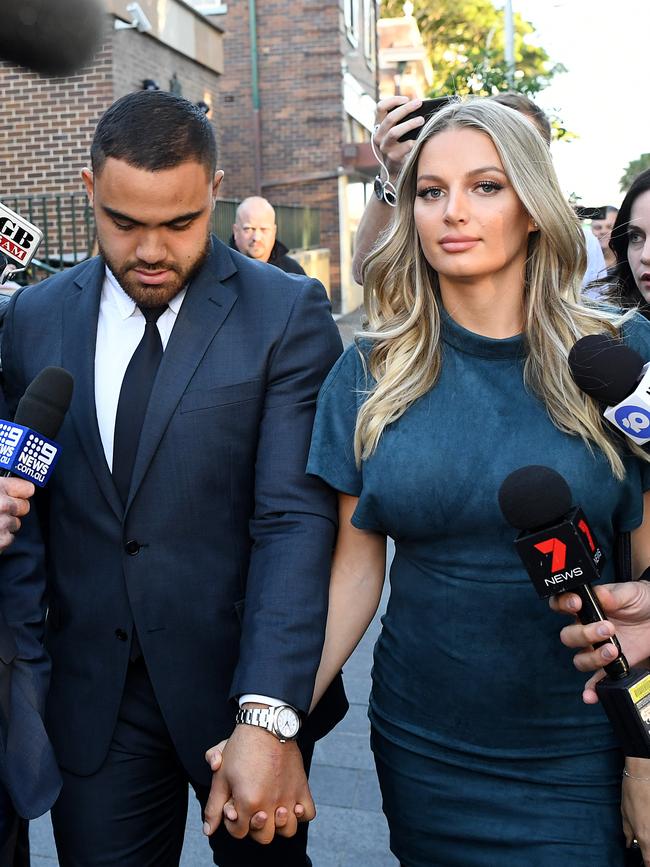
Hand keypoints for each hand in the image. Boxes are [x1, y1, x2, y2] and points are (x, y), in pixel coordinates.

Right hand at [0, 477, 34, 550]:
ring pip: (16, 524)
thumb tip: (20, 487)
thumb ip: (1, 486)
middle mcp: (2, 504)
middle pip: (25, 507)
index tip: (15, 495)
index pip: (28, 488)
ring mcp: (2, 523)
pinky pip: (9, 538)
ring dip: (5, 525)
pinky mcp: (0, 541)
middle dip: (14, 510)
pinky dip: (0, 538)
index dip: (20, 492)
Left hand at [203, 725, 314, 843]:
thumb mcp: (221, 775)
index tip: (234, 806)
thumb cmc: (241, 748)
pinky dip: (302, 813)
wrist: (266, 724)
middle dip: (255, 827)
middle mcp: (270, 803)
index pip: (239, 832)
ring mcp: (289, 796)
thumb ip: (213, 806)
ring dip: (280, 825)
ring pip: (288, 830)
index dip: (233, 821)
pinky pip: (309, 813)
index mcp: (248, 802)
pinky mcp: (302, 787)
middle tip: (252, 809)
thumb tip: (208, 830)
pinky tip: (292, 805)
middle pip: (265, 837)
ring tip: (273, 810)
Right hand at [372, 96, 423, 176]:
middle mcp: (378, 136)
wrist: (394, 169)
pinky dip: (415, 141)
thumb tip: (418, 102)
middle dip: (406, 108)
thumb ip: (402, 117)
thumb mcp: (396, 130)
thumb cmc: (399, 144)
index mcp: (378, 126)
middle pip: (390, 118)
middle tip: (419, 103)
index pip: (380, 107)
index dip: (393, 100)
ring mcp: (384, 148)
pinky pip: (405, 146)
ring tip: (422, 120)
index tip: (406, 99)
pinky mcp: (393, 158)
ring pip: (395, 132)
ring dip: (410, 124)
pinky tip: (421, 138)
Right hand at [550, 582, 649, 701]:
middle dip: (584, 634)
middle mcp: (586, 629)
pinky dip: (591, 690)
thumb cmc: (641, 602)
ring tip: (614, 650)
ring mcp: (597, 649)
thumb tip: (598, 595)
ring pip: (580, 659)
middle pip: (568, 636)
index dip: (562, 605)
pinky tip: (590, 695)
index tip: (576, 604)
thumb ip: (612, 594)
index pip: (561, 605)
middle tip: (607, 628)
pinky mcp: (610, 666)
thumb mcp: (629, 592)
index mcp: (587, 607)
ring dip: (593, 657)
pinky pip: (595, 681)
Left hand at [622, 758, 649, 864]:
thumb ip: (628, 832)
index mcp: (644, 836)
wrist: (643, 775)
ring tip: (645, 827)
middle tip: (646, 848)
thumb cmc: (632, 793)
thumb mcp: (625, 813)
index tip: (644, 863)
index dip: (647, 864)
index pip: (649, 860)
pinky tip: (649, 819)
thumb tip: (629, 843)